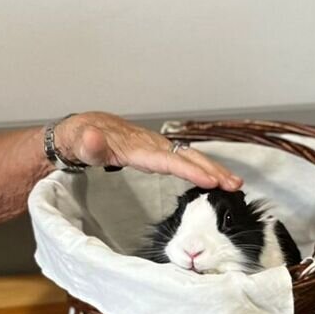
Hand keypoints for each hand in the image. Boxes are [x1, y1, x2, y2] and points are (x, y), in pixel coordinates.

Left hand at [55, 112, 242, 190]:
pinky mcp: (159, 152)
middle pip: (187, 157)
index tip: (210, 181)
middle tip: (234, 185)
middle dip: (212, 170)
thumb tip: (92, 138)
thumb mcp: (80, 144)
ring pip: (191, 157)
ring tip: (234, 184)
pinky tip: (215, 178)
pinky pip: (186, 159)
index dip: (190, 170)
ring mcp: (158, 147)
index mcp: (137, 148)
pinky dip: (204, 167)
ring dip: (214, 169)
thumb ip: (88, 145)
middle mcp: (153, 145)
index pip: (168, 161)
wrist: (85, 128)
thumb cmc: (83, 140)